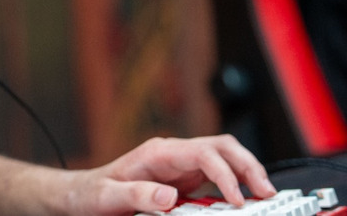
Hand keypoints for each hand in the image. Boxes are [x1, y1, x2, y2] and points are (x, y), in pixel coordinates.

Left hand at [70, 135, 274, 214]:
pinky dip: (235, 184)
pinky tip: (245, 199)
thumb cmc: (90, 194)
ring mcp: (180, 166)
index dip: (225, 173)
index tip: (237, 199)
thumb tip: (170, 196)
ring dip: (247, 171)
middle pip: (221, 147)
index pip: (203, 153)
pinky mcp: (183, 180)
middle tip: (266, 191)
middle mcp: (172, 154)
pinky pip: (216, 176)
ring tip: (265, 194)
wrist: (79, 195)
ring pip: (224, 157)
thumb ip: (137, 195)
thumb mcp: (107, 197)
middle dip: (248, 164)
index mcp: (157, 152)